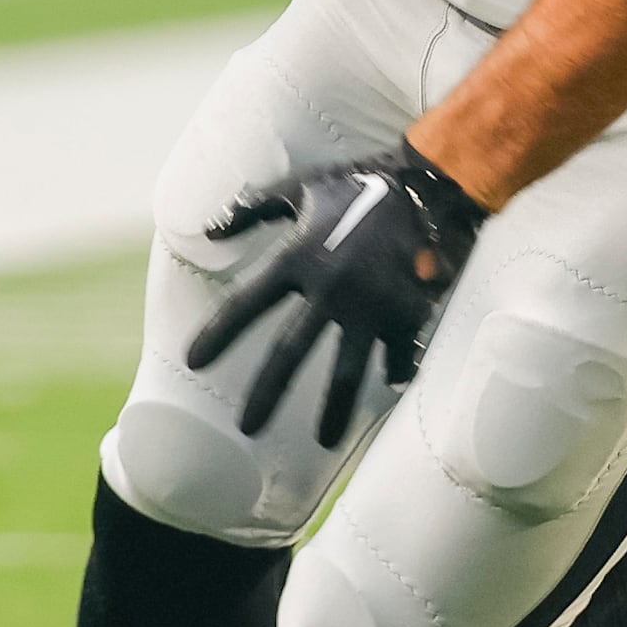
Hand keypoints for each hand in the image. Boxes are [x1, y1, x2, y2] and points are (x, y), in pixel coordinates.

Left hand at [184, 141, 488, 446]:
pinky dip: (393, 372)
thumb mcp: (302, 188)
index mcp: (300, 256)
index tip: (194, 362)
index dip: (218, 334)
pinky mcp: (407, 313)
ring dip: (334, 409)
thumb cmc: (360, 183)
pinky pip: (397, 355)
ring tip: (324, 443)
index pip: (247, 303)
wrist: (431, 183)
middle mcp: (331, 288)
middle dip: (266, 393)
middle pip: (290, 352)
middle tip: (247, 428)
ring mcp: (371, 305)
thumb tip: (209, 231)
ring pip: (346, 370)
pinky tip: (388, 387)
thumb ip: (253, 210)